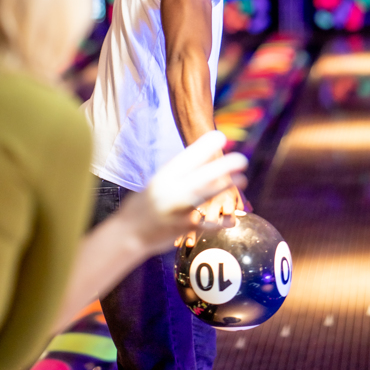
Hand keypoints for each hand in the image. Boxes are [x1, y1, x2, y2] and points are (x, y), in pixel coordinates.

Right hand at [120, 131, 247, 255]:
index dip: (205, 146)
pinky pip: (208, 223)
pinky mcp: (184, 227)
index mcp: (163, 176)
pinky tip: (232, 218)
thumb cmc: (143, 205)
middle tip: (242, 159)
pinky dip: (221, 221)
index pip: (187, 157)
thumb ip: (176, 174)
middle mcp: (170, 190)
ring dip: (226, 188)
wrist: (127, 234)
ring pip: (207, 196)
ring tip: (242, 180)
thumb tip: (199, 159)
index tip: (221, 136)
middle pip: (201, 175)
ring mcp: (178, 209)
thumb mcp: (157, 184)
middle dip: (223, 166)